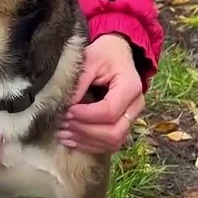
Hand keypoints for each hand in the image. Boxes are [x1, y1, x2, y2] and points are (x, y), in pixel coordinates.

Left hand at [61, 34, 143, 153]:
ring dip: (86, 141)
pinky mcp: (124, 124)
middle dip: (85, 131)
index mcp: (130, 87)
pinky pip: (110, 143)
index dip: (85, 115)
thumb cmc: (105, 53)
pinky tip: (71, 139)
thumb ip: (80, 81)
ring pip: (113, 142)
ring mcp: (132, 117)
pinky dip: (90, 145)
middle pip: (114, 132)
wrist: (118, 52)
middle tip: (62, 124)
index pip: (109, 111)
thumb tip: (65, 105)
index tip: (66, 111)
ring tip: (62, 133)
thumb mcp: (91, 59)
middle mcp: (136, 105)